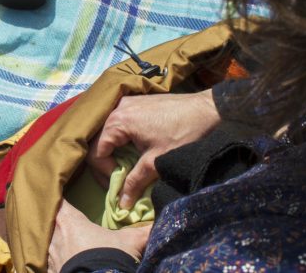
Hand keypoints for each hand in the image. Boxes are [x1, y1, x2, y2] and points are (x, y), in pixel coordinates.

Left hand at [47, 200, 150, 272]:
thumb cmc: (111, 258)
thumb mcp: (132, 241)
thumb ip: (144, 229)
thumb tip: (163, 220)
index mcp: (69, 222)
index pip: (57, 202)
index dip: (56, 196)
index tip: (57, 192)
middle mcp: (55, 238)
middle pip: (47, 222)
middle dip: (53, 221)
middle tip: (59, 219)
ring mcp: (50, 258)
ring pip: (47, 245)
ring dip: (53, 243)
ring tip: (61, 244)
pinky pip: (48, 265)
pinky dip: (54, 264)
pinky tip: (62, 265)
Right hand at [87, 90, 219, 208]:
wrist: (209, 109)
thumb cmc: (183, 134)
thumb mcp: (156, 161)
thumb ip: (135, 182)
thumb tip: (122, 204)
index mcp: (118, 122)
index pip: (96, 152)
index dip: (103, 172)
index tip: (118, 185)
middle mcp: (117, 109)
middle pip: (99, 141)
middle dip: (105, 164)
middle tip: (117, 182)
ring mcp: (126, 102)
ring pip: (108, 132)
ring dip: (113, 152)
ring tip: (125, 168)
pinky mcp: (137, 102)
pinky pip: (119, 123)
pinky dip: (121, 139)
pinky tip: (132, 151)